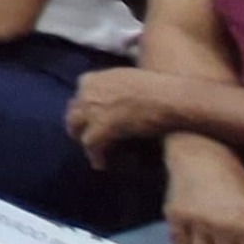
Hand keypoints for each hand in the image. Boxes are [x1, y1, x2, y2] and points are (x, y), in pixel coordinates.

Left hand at [67, 68, 184, 157]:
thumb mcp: (127, 80)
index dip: (85, 110)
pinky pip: (90, 144)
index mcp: (92, 79)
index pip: (79, 96)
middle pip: (73, 113)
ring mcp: (92, 108)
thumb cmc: (158, 88)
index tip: (91, 118)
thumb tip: (116, 102)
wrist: (169, 97)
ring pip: (77, 129)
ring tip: (94, 153)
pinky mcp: (101, 126)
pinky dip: (96, 155)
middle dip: (79, 126)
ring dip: (85, 141)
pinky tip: (101, 164)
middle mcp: (86, 92)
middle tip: (87, 137)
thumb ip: (114, 89)